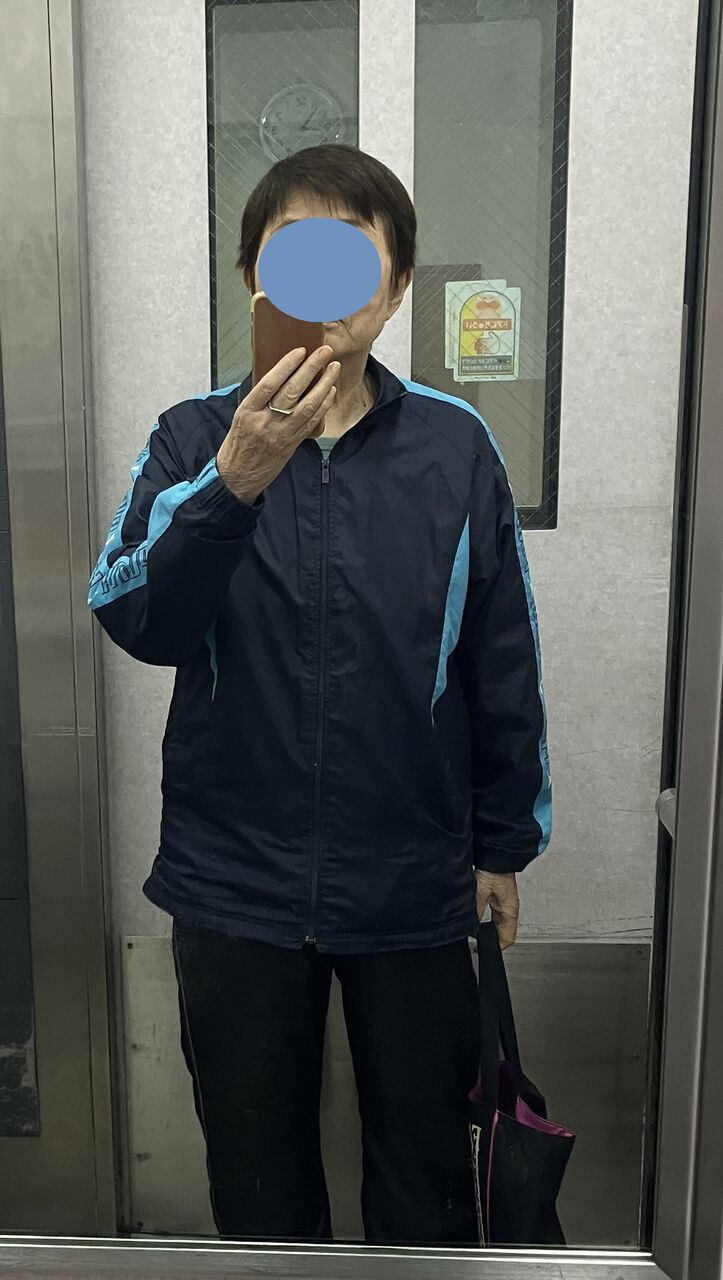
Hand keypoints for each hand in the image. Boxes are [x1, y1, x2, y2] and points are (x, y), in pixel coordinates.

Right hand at [217, 346, 339, 505]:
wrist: (237, 477)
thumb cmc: (238, 444)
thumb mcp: (241, 417)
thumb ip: (259, 399)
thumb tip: (281, 376)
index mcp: (247, 411)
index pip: (269, 383)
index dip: (287, 365)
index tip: (300, 351)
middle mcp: (264, 422)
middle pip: (292, 391)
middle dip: (311, 369)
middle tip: (325, 353)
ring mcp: (280, 434)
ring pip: (307, 407)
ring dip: (324, 385)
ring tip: (333, 369)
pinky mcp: (292, 444)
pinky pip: (312, 422)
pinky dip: (324, 405)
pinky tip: (331, 392)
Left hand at [475, 870, 518, 949]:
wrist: (496, 854)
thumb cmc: (494, 870)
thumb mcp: (481, 893)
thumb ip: (475, 911)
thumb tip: (470, 927)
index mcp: (509, 911)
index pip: (507, 938)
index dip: (496, 948)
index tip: (484, 951)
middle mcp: (509, 908)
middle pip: (502, 932)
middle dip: (490, 939)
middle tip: (477, 944)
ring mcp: (504, 902)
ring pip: (497, 923)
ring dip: (487, 928)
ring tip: (475, 931)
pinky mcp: (498, 896)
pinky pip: (493, 913)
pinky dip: (484, 917)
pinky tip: (475, 916)